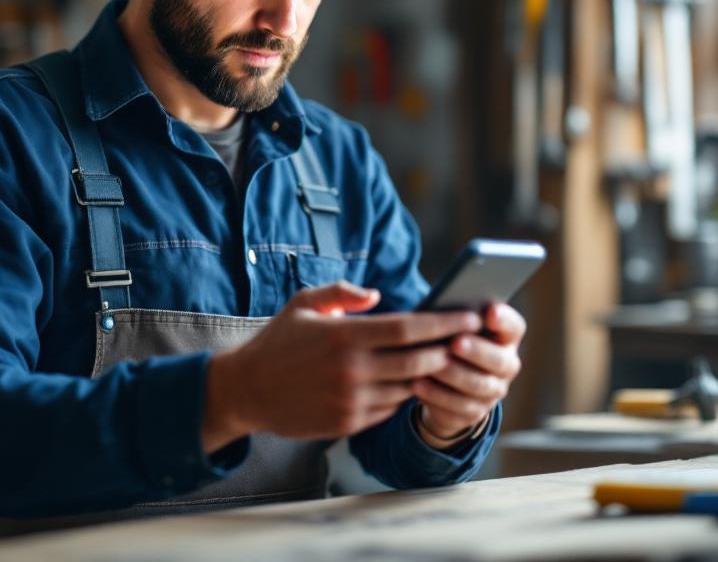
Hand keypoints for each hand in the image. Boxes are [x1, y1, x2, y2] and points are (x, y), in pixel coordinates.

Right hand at [203, 281, 480, 451]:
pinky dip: (402, 395)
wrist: (248, 390)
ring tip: (445, 362)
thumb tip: (377, 295)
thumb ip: (342, 293)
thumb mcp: (304, 304)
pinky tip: (407, 382)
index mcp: (345, 335)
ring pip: (408, 388)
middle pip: (419, 362)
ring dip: (428, 376)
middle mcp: (353, 369)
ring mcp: (352, 400)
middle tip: (470, 341)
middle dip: (448, 351)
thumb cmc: (278, 341)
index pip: (409, 328)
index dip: (444, 323)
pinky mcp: (349, 423)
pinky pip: (389, 409)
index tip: (468, 317)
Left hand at [413, 302, 524, 444]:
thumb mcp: (453, 327)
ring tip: (431, 366)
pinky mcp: (475, 412)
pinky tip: (418, 384)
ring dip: (454, 375)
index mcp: (505, 338)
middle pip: (499, 360)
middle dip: (477, 351)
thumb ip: (454, 318)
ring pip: (479, 385)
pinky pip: (459, 406)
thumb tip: (439, 310)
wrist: (444, 382)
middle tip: (456, 343)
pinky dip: (437, 395)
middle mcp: (506, 365)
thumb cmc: (448, 341)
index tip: (489, 311)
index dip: (504, 319)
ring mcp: (493, 391)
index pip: (514, 327)